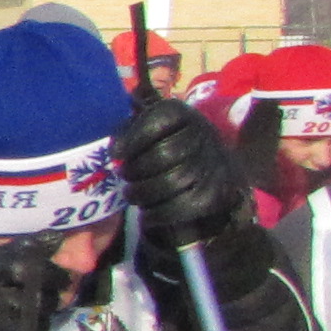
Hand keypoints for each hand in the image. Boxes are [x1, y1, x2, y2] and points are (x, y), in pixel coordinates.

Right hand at [0, 238, 64, 330]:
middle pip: (41, 299)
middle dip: (50, 300)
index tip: (62, 279)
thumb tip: (57, 235)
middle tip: (41, 302)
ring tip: (24, 320)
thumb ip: (24, 250)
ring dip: (42, 322)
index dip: (53, 273)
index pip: (31, 267)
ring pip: (41, 323)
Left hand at [113, 95, 241, 252]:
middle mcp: (204, 135)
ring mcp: (214, 164)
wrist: (209, 172)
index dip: (134, 136)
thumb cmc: (165, 145)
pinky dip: (159, 214)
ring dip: (144, 192)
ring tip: (131, 194)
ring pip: (173, 181)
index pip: (161, 118)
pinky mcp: (216, 194)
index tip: (115, 153)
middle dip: (136, 169)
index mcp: (184, 114)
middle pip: (165, 154)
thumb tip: (125, 129)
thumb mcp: (151, 128)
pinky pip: (184, 206)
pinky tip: (146, 215)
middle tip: (124, 176)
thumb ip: (134, 125)